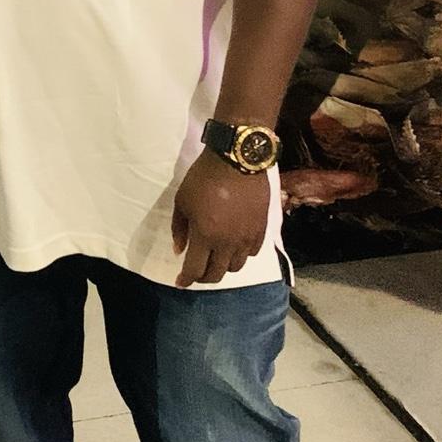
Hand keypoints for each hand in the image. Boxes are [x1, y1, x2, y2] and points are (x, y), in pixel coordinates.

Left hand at [172, 150, 270, 286]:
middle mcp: (228, 243)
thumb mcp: (182, 200)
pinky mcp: (261, 229)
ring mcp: (247, 238)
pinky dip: (240, 255)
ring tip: (216, 259)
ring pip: (236, 267)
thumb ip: (179, 228)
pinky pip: (252, 253)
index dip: (186, 280)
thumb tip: (180, 250)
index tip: (180, 282)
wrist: (237, 158)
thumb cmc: (203, 177)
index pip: (195, 270)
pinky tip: (233, 247)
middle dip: (203, 277)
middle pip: (217, 274)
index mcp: (205, 236)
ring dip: (223, 267)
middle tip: (196, 272)